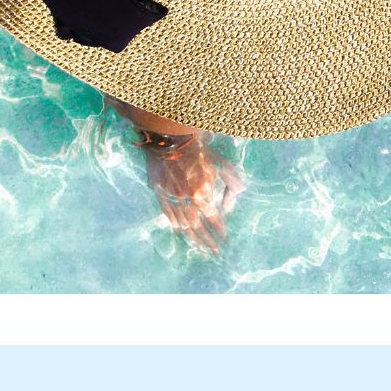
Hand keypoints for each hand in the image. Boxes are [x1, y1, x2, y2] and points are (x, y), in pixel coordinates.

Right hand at [141, 134, 245, 254]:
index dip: (220, 231)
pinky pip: (168, 216)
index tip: (225, 239)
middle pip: (198, 228)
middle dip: (207, 241)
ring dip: (192, 239)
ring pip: (182, 225)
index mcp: (202, 192)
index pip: (214, 219)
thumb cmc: (201, 150)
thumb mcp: (223, 164)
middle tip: (214, 252)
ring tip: (200, 248)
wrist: (171, 138)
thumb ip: (231, 185)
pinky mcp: (159, 194)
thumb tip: (229, 206)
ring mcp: (170, 198)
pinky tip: (182, 233)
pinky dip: (176, 226)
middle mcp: (185, 200)